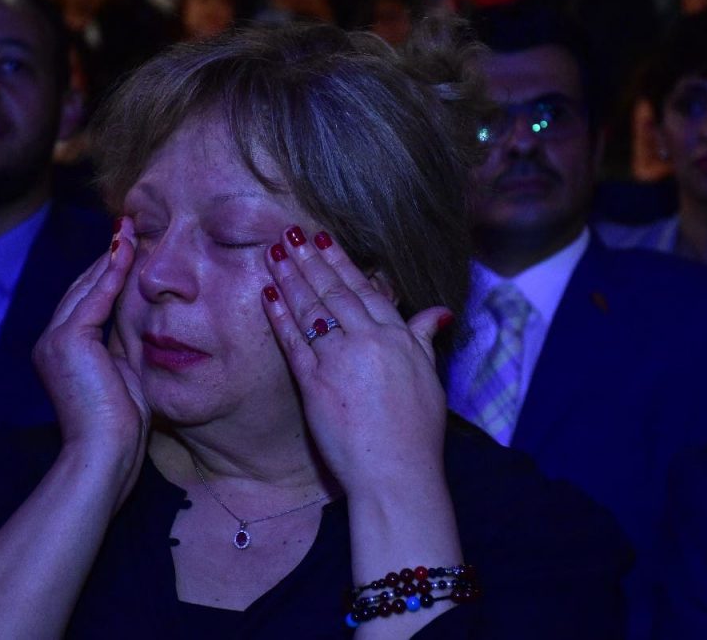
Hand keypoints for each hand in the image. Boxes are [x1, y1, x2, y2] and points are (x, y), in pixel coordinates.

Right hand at [33, 217, 148, 490]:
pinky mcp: (68, 341)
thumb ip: (123, 345)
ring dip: (110, 256)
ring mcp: (54, 340)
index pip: (86, 302)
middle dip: (107, 256)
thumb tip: (139, 319)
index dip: (107, 273)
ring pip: (85, 288)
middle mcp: (50, 342)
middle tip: (129, 226)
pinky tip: (128, 251)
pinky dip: (112, 273)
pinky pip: (94, 298)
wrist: (105, 455)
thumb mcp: (123, 376)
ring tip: (130, 229)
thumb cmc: (120, 428)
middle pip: (82, 288)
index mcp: (62, 352)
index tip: (129, 247)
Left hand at [260, 226, 452, 496]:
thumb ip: (424, 339)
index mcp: (396, 337)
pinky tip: (268, 294)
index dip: (340, 262)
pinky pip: (293, 341)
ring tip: (273, 252)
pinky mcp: (314, 383)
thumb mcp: (429, 378)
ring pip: (311, 309)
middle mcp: (367, 340)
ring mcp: (338, 360)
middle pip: (332, 291)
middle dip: (309, 260)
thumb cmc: (417, 432)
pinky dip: (279, 315)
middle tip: (289, 234)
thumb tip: (438, 311)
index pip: (363, 289)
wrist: (396, 471)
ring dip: (290, 277)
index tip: (323, 238)